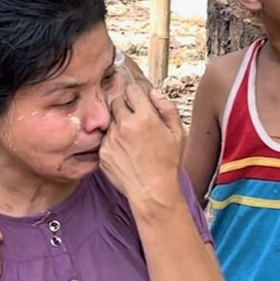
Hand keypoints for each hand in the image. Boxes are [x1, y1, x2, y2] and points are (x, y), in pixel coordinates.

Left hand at [99, 78, 186, 210]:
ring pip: (110, 121)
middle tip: (134, 119)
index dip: (136, 94)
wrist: (152, 190)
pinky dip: (112, 141)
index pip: (131, 90)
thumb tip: (152, 92)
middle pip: (116, 102)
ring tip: (131, 140)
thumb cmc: (168, 162)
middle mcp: (124, 125)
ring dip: (118, 124)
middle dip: (124, 106)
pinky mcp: (102, 152)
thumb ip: (166, 107)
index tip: (138, 101)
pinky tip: (125, 152)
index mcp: (144, 117)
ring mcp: (110, 139)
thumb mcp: (177, 132)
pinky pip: (105, 139)